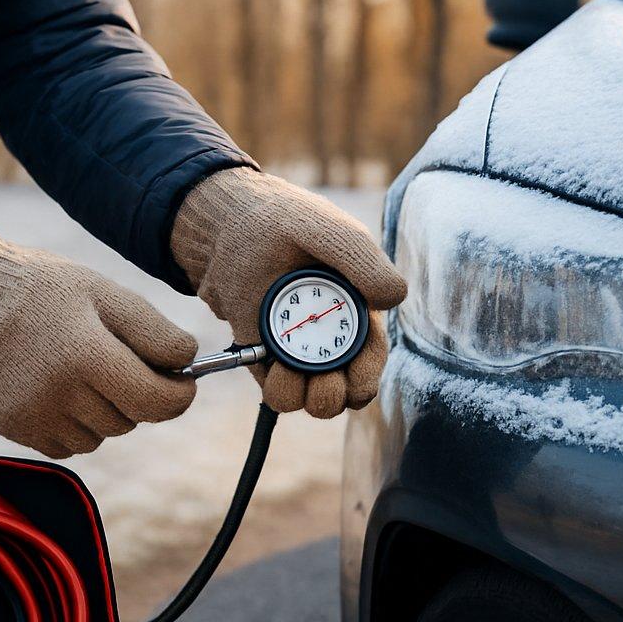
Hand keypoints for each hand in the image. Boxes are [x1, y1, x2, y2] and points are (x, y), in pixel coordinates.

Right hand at [0, 223, 196, 457]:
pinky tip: (57, 387)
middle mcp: (60, 394)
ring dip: (106, 410)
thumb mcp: (102, 292)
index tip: (182, 382)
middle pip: (131, 419)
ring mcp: (35, 417)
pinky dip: (75, 423)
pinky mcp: (16, 431)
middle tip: (119, 360)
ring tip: (81, 369)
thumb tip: (189, 362)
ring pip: (102, 435)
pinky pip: (70, 445)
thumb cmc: (39, 291)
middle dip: (138, 394)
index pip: (156, 401)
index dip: (179, 395)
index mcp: (86, 354)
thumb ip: (152, 329)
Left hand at [171, 169, 406, 417]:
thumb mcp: (335, 234)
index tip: (356, 381)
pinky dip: (279, 389)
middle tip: (327, 383)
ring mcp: (297, 352)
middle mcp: (331, 337)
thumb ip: (366, 264)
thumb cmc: (287, 221)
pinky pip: (278, 393)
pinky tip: (274, 366)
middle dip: (339, 395)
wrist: (228, 225)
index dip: (368, 377)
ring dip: (310, 398)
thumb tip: (394, 300)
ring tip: (293, 372)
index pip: (372, 358)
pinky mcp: (264, 359)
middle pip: (347, 391)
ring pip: (314, 400)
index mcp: (357, 310)